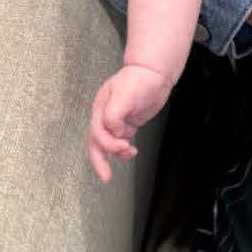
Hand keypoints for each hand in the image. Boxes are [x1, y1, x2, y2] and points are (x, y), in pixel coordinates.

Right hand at [88, 63, 171, 182]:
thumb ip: (114, 115)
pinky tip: (132, 151)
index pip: (97, 132)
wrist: (154, 73)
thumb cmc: (138, 80)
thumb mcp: (124, 95)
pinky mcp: (127, 123)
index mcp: (100, 108)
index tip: (123, 146)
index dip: (108, 144)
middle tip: (106, 177)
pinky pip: (120, 141)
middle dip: (100, 161)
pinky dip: (124, 150)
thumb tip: (113, 131)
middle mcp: (105, 116)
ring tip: (131, 152)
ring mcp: (116, 121)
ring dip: (117, 153)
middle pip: (97, 142)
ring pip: (109, 144)